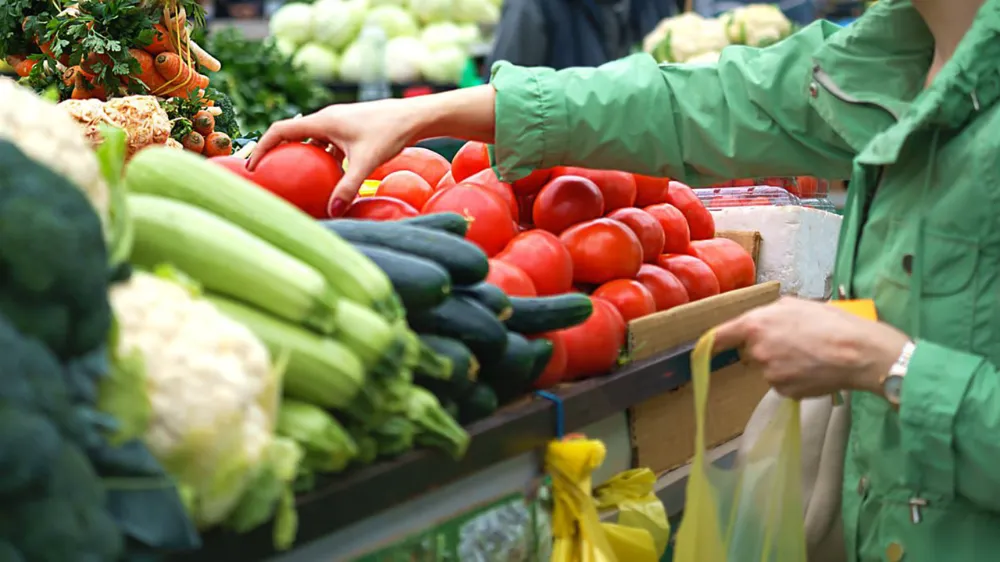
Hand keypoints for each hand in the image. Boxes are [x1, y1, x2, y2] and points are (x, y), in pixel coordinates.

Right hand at [247, 86, 496, 216]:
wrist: (416, 116)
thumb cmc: (391, 134)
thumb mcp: (367, 162)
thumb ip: (348, 186)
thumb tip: (332, 211)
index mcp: (322, 121)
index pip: (280, 131)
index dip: (262, 147)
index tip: (252, 167)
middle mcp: (327, 118)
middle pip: (292, 135)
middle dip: (277, 153)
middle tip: (267, 176)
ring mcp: (339, 123)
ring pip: (311, 140)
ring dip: (300, 156)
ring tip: (292, 179)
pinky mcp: (351, 129)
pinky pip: (327, 144)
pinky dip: (321, 159)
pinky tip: (327, 179)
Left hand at [712, 297, 911, 398]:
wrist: (858, 353)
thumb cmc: (831, 322)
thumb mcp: (796, 304)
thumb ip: (769, 313)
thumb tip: (760, 321)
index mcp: (756, 325)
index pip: (721, 335)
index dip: (712, 341)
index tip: (704, 346)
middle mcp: (757, 351)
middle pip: (752, 352)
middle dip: (767, 347)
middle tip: (796, 341)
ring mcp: (769, 374)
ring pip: (769, 368)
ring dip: (783, 363)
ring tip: (811, 354)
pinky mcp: (784, 391)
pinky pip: (783, 383)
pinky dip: (795, 378)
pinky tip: (814, 369)